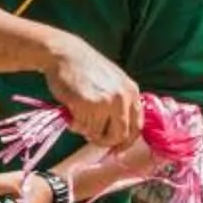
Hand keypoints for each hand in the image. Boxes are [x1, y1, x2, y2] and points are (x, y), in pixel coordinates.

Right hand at [42, 33, 141, 152]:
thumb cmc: (84, 69)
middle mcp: (123, 97)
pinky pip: (83, 127)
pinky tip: (70, 114)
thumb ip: (120, 103)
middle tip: (91, 137)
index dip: (125, 142)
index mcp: (132, 92)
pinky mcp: (88, 104)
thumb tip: (119, 133)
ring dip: (86, 130)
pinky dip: (75, 125)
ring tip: (77, 118)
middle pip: (120, 135)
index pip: (137, 127)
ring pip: (98, 133)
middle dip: (104, 141)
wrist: (65, 54)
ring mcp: (106, 101)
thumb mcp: (112, 82)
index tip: (115, 149)